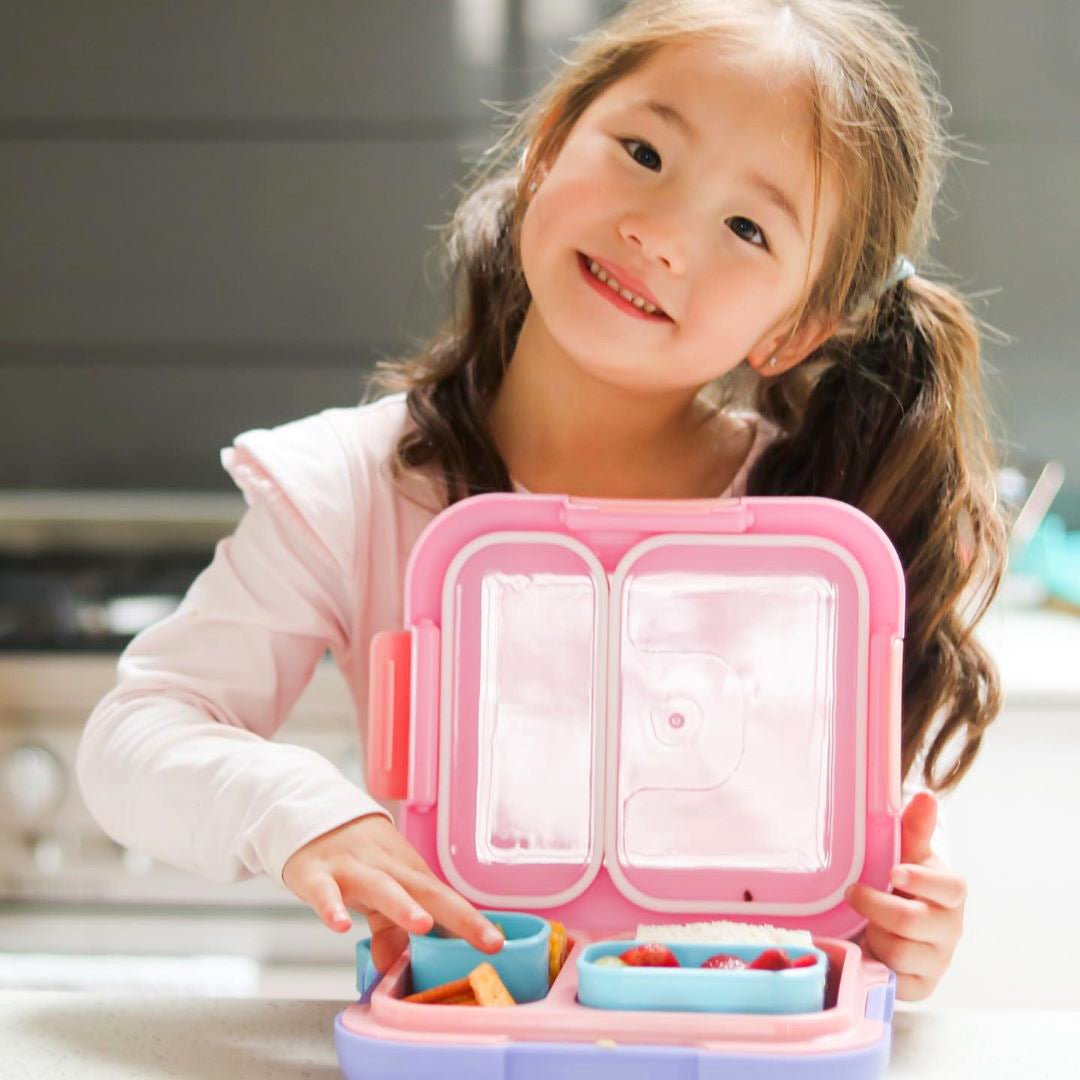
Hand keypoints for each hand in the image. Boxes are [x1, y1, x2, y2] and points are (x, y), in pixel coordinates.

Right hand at [282, 813, 504, 973]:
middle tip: (484, 939)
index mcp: (406, 872)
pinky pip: (324, 891)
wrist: (312, 813)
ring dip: (403, 904)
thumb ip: (388, 929)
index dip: (470, 921)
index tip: (495, 943)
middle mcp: (385, 867)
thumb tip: (394, 968)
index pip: (444, 897)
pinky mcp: (315, 873)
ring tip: (422, 924)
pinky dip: (331, 907)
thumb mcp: (377, 890)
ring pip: (380, 886)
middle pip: (424, 889)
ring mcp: (351, 868)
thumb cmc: (354, 857)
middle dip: (456, 914)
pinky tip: (340, 925)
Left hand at [845, 791, 964, 1001]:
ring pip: (899, 951)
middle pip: (913, 922)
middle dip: (876, 906)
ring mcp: (937, 960)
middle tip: (852, 893)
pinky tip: (868, 947)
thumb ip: (915, 829)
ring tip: (863, 922)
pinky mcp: (921, 986)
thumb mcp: (906, 856)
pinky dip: (874, 961)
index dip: (923, 879)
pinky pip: (893, 978)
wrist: (895, 929)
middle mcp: (949, 929)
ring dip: (873, 934)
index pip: (951, 887)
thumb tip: (925, 796)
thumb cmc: (902, 885)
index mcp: (950, 893)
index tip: (894, 871)